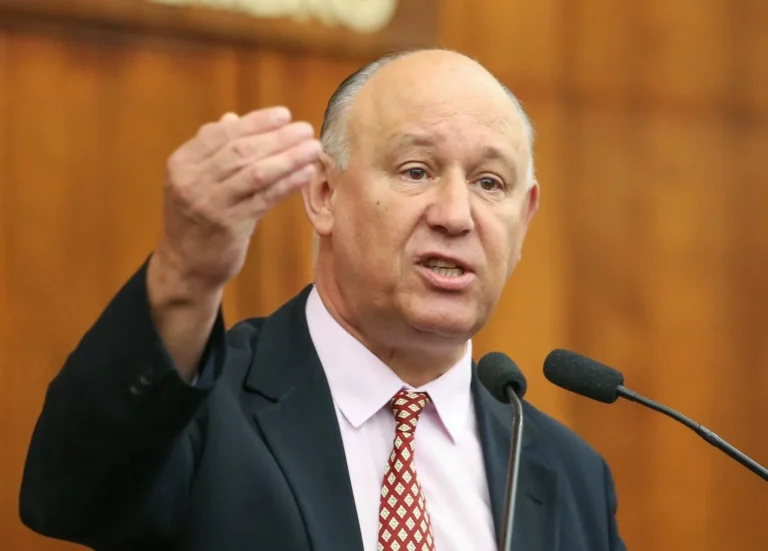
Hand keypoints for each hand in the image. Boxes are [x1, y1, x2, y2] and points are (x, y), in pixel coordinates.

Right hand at [154, 107, 320, 293]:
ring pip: (255, 173)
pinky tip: (305, 173)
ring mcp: (210, 204)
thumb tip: (233, 118)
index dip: (255, 122)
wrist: (185, 266)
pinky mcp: (229, 226)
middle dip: (277, 137)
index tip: (284, 114)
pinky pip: (264, 199)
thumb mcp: (194, 181)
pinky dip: (287, 183)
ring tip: (313, 148)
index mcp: (182, 163)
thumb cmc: (196, 219)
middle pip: (240, 151)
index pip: (221, 133)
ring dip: (288, 157)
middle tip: (306, 129)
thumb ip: (212, 151)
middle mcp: (192, 181)